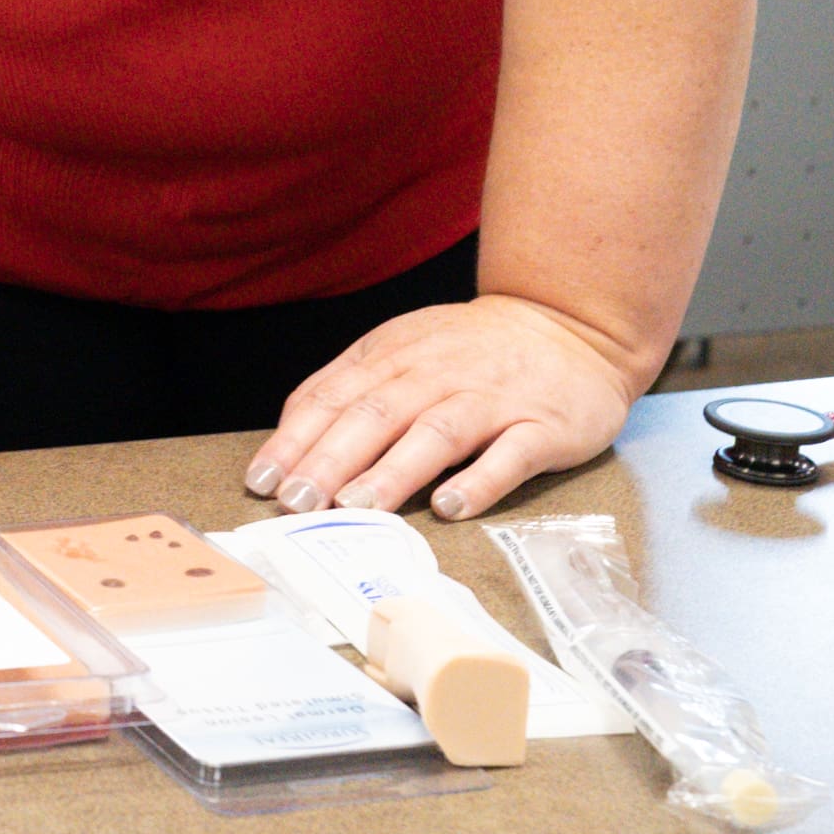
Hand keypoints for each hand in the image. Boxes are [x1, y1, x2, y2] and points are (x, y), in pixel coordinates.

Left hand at [244, 292, 639, 523]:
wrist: (571, 326)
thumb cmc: (473, 352)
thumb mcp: (403, 351)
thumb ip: (352, 388)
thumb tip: (293, 441)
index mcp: (396, 356)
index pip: (334, 397)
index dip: (295, 440)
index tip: (262, 482)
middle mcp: (439, 373)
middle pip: (376, 414)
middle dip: (330, 459)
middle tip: (297, 502)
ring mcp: (493, 399)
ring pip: (436, 432)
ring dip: (393, 471)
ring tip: (357, 506)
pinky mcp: (543, 426)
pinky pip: (511, 454)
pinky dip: (480, 480)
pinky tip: (451, 506)